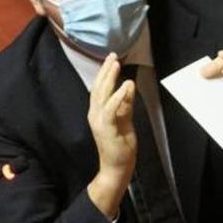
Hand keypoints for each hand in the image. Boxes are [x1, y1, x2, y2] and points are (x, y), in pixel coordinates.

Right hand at [87, 54, 136, 215]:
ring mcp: (98, 121)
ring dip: (109, 79)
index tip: (112, 59)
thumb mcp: (125, 119)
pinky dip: (118, 97)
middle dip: (105, 70)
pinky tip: (124, 85)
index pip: (99, 88)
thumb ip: (125, 104)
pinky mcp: (106, 128)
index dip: (104, 73)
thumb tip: (128, 85)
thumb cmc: (120, 144)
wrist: (116, 166)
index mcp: (98, 111)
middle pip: (98, 88)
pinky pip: (111, 110)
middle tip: (112, 55)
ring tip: (116, 64)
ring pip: (102, 95)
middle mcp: (95, 114)